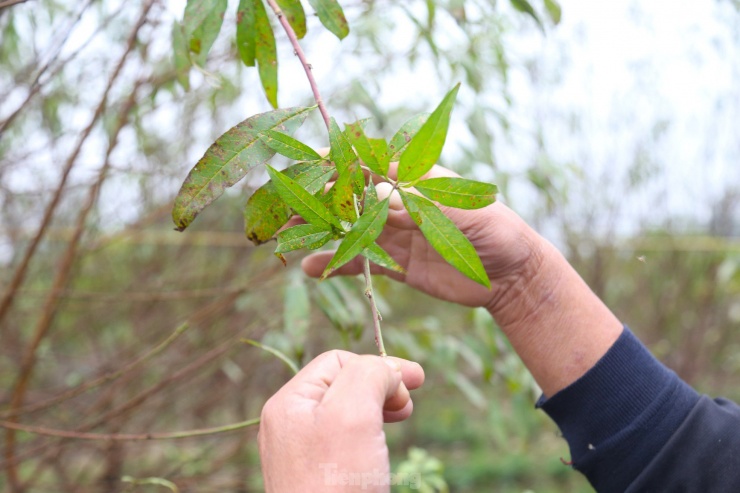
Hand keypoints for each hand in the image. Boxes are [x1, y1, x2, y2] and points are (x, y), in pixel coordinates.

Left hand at [258, 350, 424, 491]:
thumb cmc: (336, 484)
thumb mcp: (353, 413)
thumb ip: (368, 375)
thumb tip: (388, 372)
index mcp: (290, 403)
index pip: (338, 361)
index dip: (379, 366)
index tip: (415, 384)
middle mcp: (291, 425)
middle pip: (343, 384)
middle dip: (381, 386)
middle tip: (410, 404)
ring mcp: (303, 454)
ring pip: (347, 413)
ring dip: (379, 409)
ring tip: (402, 419)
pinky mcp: (320, 479)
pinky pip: (346, 443)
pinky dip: (370, 436)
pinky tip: (382, 448)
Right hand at [302, 163, 621, 395]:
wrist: (511, 275)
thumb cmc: (496, 230)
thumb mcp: (466, 212)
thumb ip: (425, 204)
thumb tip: (385, 197)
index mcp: (415, 179)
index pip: (369, 165)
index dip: (337, 163)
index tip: (307, 164)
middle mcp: (399, 202)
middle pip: (349, 198)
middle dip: (316, 201)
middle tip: (284, 210)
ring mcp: (394, 232)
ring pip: (347, 229)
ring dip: (317, 232)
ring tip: (286, 240)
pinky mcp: (395, 262)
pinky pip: (359, 260)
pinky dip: (335, 263)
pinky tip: (310, 268)